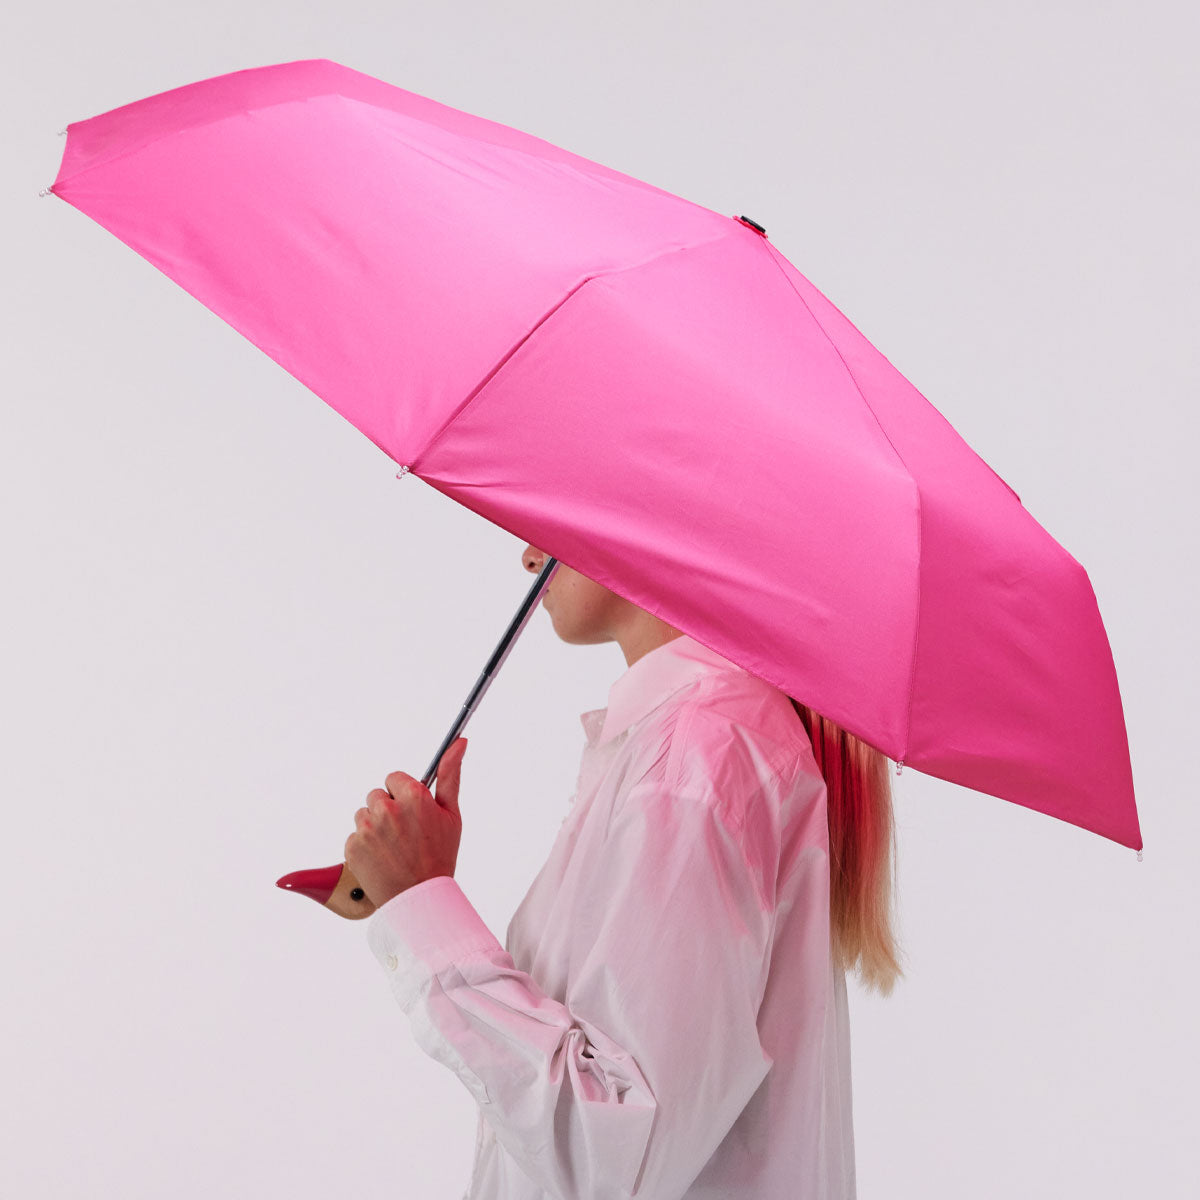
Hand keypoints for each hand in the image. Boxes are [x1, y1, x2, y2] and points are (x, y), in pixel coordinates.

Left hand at [344, 737, 467, 907]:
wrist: (421, 899)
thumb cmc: (439, 856)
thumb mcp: (451, 814)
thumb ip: (450, 774)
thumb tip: (460, 742)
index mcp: (414, 797)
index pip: (395, 778)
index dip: (404, 796)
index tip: (412, 813)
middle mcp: (388, 809)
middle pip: (377, 795)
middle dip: (388, 810)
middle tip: (404, 835)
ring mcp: (368, 829)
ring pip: (364, 815)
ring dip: (375, 828)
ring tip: (393, 849)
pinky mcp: (353, 847)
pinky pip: (355, 836)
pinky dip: (365, 847)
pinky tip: (382, 859)